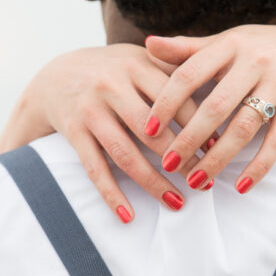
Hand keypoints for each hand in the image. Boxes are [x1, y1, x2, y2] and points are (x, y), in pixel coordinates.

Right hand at [0, 44, 200, 221]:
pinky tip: (127, 215)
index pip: (175, 98)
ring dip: (153, 183)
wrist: (55, 76)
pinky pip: (94, 168)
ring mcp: (91, 110)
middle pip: (153, 130)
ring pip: (126, 153)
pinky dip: (111, 194)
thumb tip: (221, 94)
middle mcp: (112, 85)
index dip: (199, 125)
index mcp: (136, 65)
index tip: (217, 149)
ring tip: (177, 203)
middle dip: (182, 159)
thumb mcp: (139, 59)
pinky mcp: (74, 130)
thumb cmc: (112, 71)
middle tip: (204, 183)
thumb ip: (174, 68)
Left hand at [144, 26, 275, 193]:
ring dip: (218, 158)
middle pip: (216, 105)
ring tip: (196, 181)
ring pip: (244, 128)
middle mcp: (255, 62)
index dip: (167, 102)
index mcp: (230, 45)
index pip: (190, 73)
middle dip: (189, 138)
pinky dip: (259, 166)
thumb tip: (147, 44)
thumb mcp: (228, 43)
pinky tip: (241, 187)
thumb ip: (188, 49)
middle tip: (167, 164)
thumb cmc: (262, 51)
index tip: (148, 129)